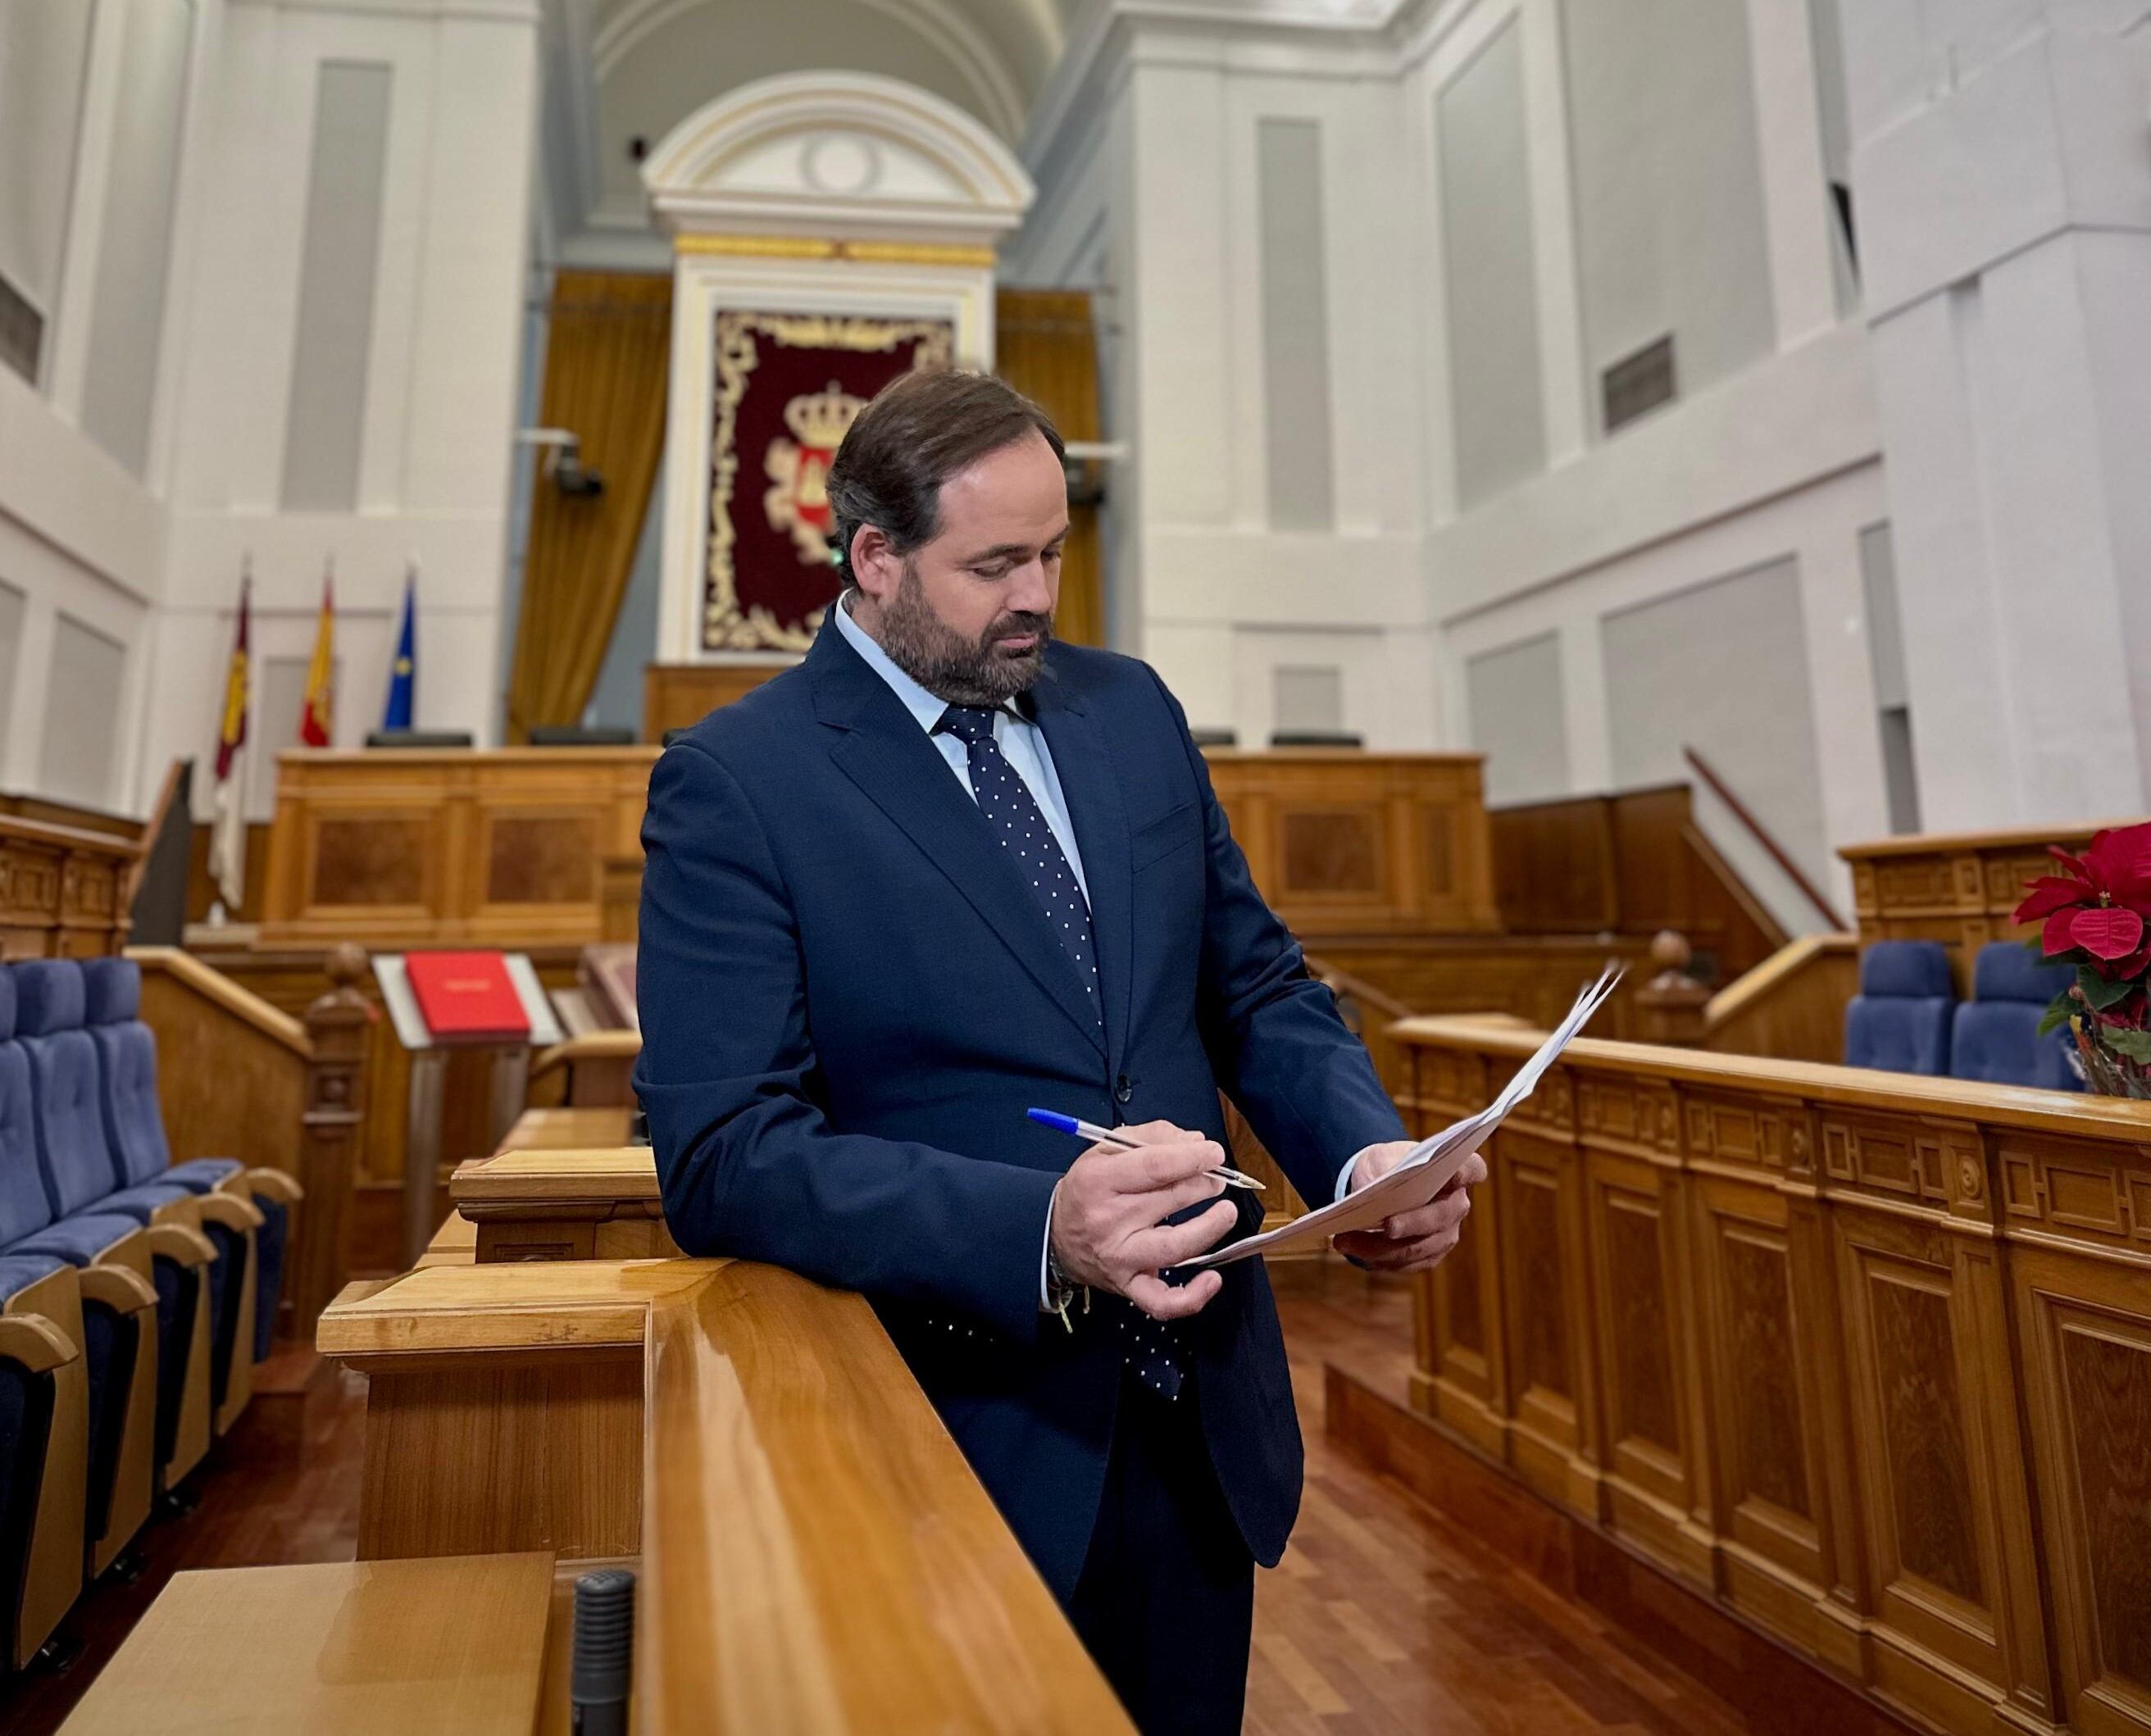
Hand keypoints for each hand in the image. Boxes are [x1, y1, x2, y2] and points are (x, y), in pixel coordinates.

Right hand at [1049, 1120, 1237, 1320]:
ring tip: (1225, 1212)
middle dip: (1204, 1184)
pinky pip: (1162, 1301)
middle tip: (1215, 1178)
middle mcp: (1108, 1220)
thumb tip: (1196, 1142)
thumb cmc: (1088, 1189)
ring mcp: (1120, 1256)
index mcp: (1099, 1180)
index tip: (1214, 1152)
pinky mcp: (1129, 1285)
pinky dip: (1192, 1297)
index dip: (1192, 1158)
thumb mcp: (1107, 1150)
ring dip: (1209, 1228)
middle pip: (1170, 1199)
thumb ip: (1152, 1137)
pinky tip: (1213, 1279)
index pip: (1155, 1166)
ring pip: (1174, 1247)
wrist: (1056, 1236)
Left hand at [1332, 1142, 1488, 1272]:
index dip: (1465, 1172)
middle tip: (1389, 1226)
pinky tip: (1349, 1248)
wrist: (1379, 1184)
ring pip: (1418, 1248)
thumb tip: (1374, 1190)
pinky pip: (1403, 1263)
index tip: (1455, 1172)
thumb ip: (1384, 1168)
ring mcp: (1444, 1235)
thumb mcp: (1382, 1156)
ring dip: (1380, 1247)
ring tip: (1344, 1240)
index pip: (1472, 1169)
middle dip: (1413, 1223)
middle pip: (1441, 1217)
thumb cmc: (1386, 1165)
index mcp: (1457, 1170)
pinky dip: (1375, 1258)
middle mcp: (1457, 1205)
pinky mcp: (1426, 1256)